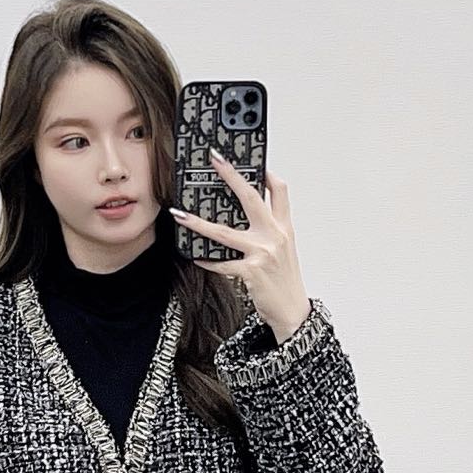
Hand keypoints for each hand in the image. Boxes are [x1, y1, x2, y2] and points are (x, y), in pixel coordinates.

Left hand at [169, 148, 311, 340]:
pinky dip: (207, 261)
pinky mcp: (250, 271)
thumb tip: (247, 217)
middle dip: (232, 176)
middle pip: (251, 198)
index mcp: (284, 228)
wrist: (292, 312)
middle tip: (216, 160)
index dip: (267, 173)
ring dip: (198, 223)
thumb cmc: (285, 281)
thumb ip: (270, 231)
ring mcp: (262, 252)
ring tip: (180, 215)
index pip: (280, 191)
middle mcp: (274, 236)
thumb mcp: (284, 250)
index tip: (253, 161)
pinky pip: (221, 263)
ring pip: (224, 232)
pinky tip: (196, 257)